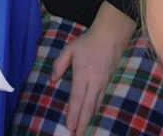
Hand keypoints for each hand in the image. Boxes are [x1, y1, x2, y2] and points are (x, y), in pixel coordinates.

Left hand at [50, 2, 135, 134]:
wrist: (111, 37)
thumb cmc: (88, 42)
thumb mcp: (69, 49)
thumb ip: (59, 64)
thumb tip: (52, 80)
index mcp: (83, 74)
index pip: (77, 98)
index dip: (74, 114)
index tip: (70, 126)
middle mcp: (94, 82)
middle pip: (88, 107)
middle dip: (82, 123)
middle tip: (77, 135)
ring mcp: (103, 83)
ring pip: (96, 106)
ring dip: (89, 119)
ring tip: (83, 130)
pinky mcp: (108, 83)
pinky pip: (101, 100)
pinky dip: (95, 110)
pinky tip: (91, 116)